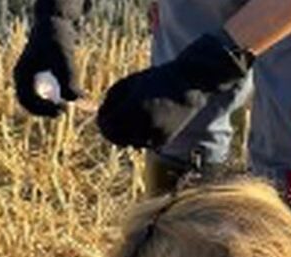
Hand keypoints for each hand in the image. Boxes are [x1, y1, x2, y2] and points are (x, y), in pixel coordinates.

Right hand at [12, 0, 84, 116]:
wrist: (54, 24)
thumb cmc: (58, 39)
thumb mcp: (65, 58)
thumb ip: (70, 79)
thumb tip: (76, 100)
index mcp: (22, 74)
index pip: (28, 100)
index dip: (44, 109)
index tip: (62, 109)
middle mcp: (21, 78)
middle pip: (28, 103)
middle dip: (44, 110)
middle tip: (63, 112)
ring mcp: (28, 78)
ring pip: (34, 100)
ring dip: (48, 106)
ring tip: (64, 107)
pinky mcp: (36, 78)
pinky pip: (40, 95)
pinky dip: (51, 99)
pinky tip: (65, 99)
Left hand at [97, 29, 253, 148]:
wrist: (190, 85)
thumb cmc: (156, 79)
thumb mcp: (129, 83)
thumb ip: (110, 100)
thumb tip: (100, 119)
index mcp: (134, 106)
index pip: (106, 125)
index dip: (102, 120)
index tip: (105, 112)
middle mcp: (144, 124)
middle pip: (115, 138)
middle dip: (111, 129)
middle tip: (116, 117)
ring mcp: (155, 135)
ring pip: (128, 143)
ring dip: (126, 132)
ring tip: (136, 114)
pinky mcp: (163, 141)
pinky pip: (141, 143)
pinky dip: (139, 135)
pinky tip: (147, 120)